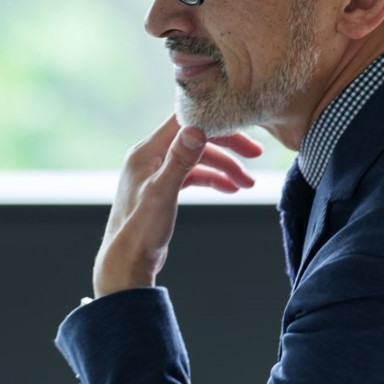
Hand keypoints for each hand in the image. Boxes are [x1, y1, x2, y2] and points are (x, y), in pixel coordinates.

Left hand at [92, 115, 263, 297]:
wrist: (127, 262)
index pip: (184, 121)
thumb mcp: (163, 193)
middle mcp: (150, 156)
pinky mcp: (163, 187)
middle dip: (226, 146)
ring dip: (223, 167)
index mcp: (146, 151)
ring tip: (248, 183)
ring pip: (197, 158)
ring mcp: (156, 171)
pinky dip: (212, 179)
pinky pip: (192, 175)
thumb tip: (196, 129)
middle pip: (195, 138)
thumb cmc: (140, 230)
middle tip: (256, 154)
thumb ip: (179, 160)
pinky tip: (231, 189)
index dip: (213, 121)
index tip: (240, 126)